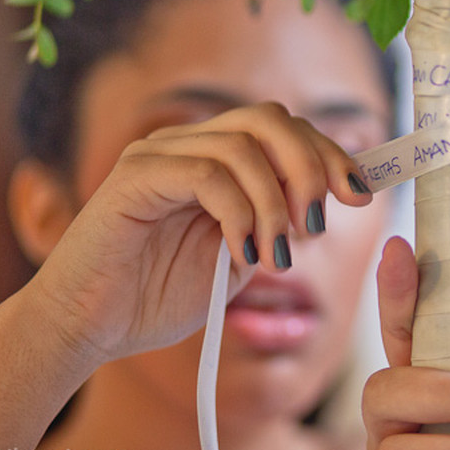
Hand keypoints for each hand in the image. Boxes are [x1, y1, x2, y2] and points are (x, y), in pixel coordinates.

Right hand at [25, 102, 371, 364]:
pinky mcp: (134, 177)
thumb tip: (328, 197)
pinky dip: (240, 214)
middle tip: (320, 221)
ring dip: (275, 203)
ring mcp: (158, 154)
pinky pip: (207, 173)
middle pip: (269, 118)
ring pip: (242, 146)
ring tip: (276, 254)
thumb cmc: (157, 296)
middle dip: (311, 165)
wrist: (88, 330)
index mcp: (213, 156)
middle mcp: (186, 143)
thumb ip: (274, 221)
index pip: (284, 129)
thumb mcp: (239, 255)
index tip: (360, 194)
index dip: (329, 155)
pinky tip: (244, 255)